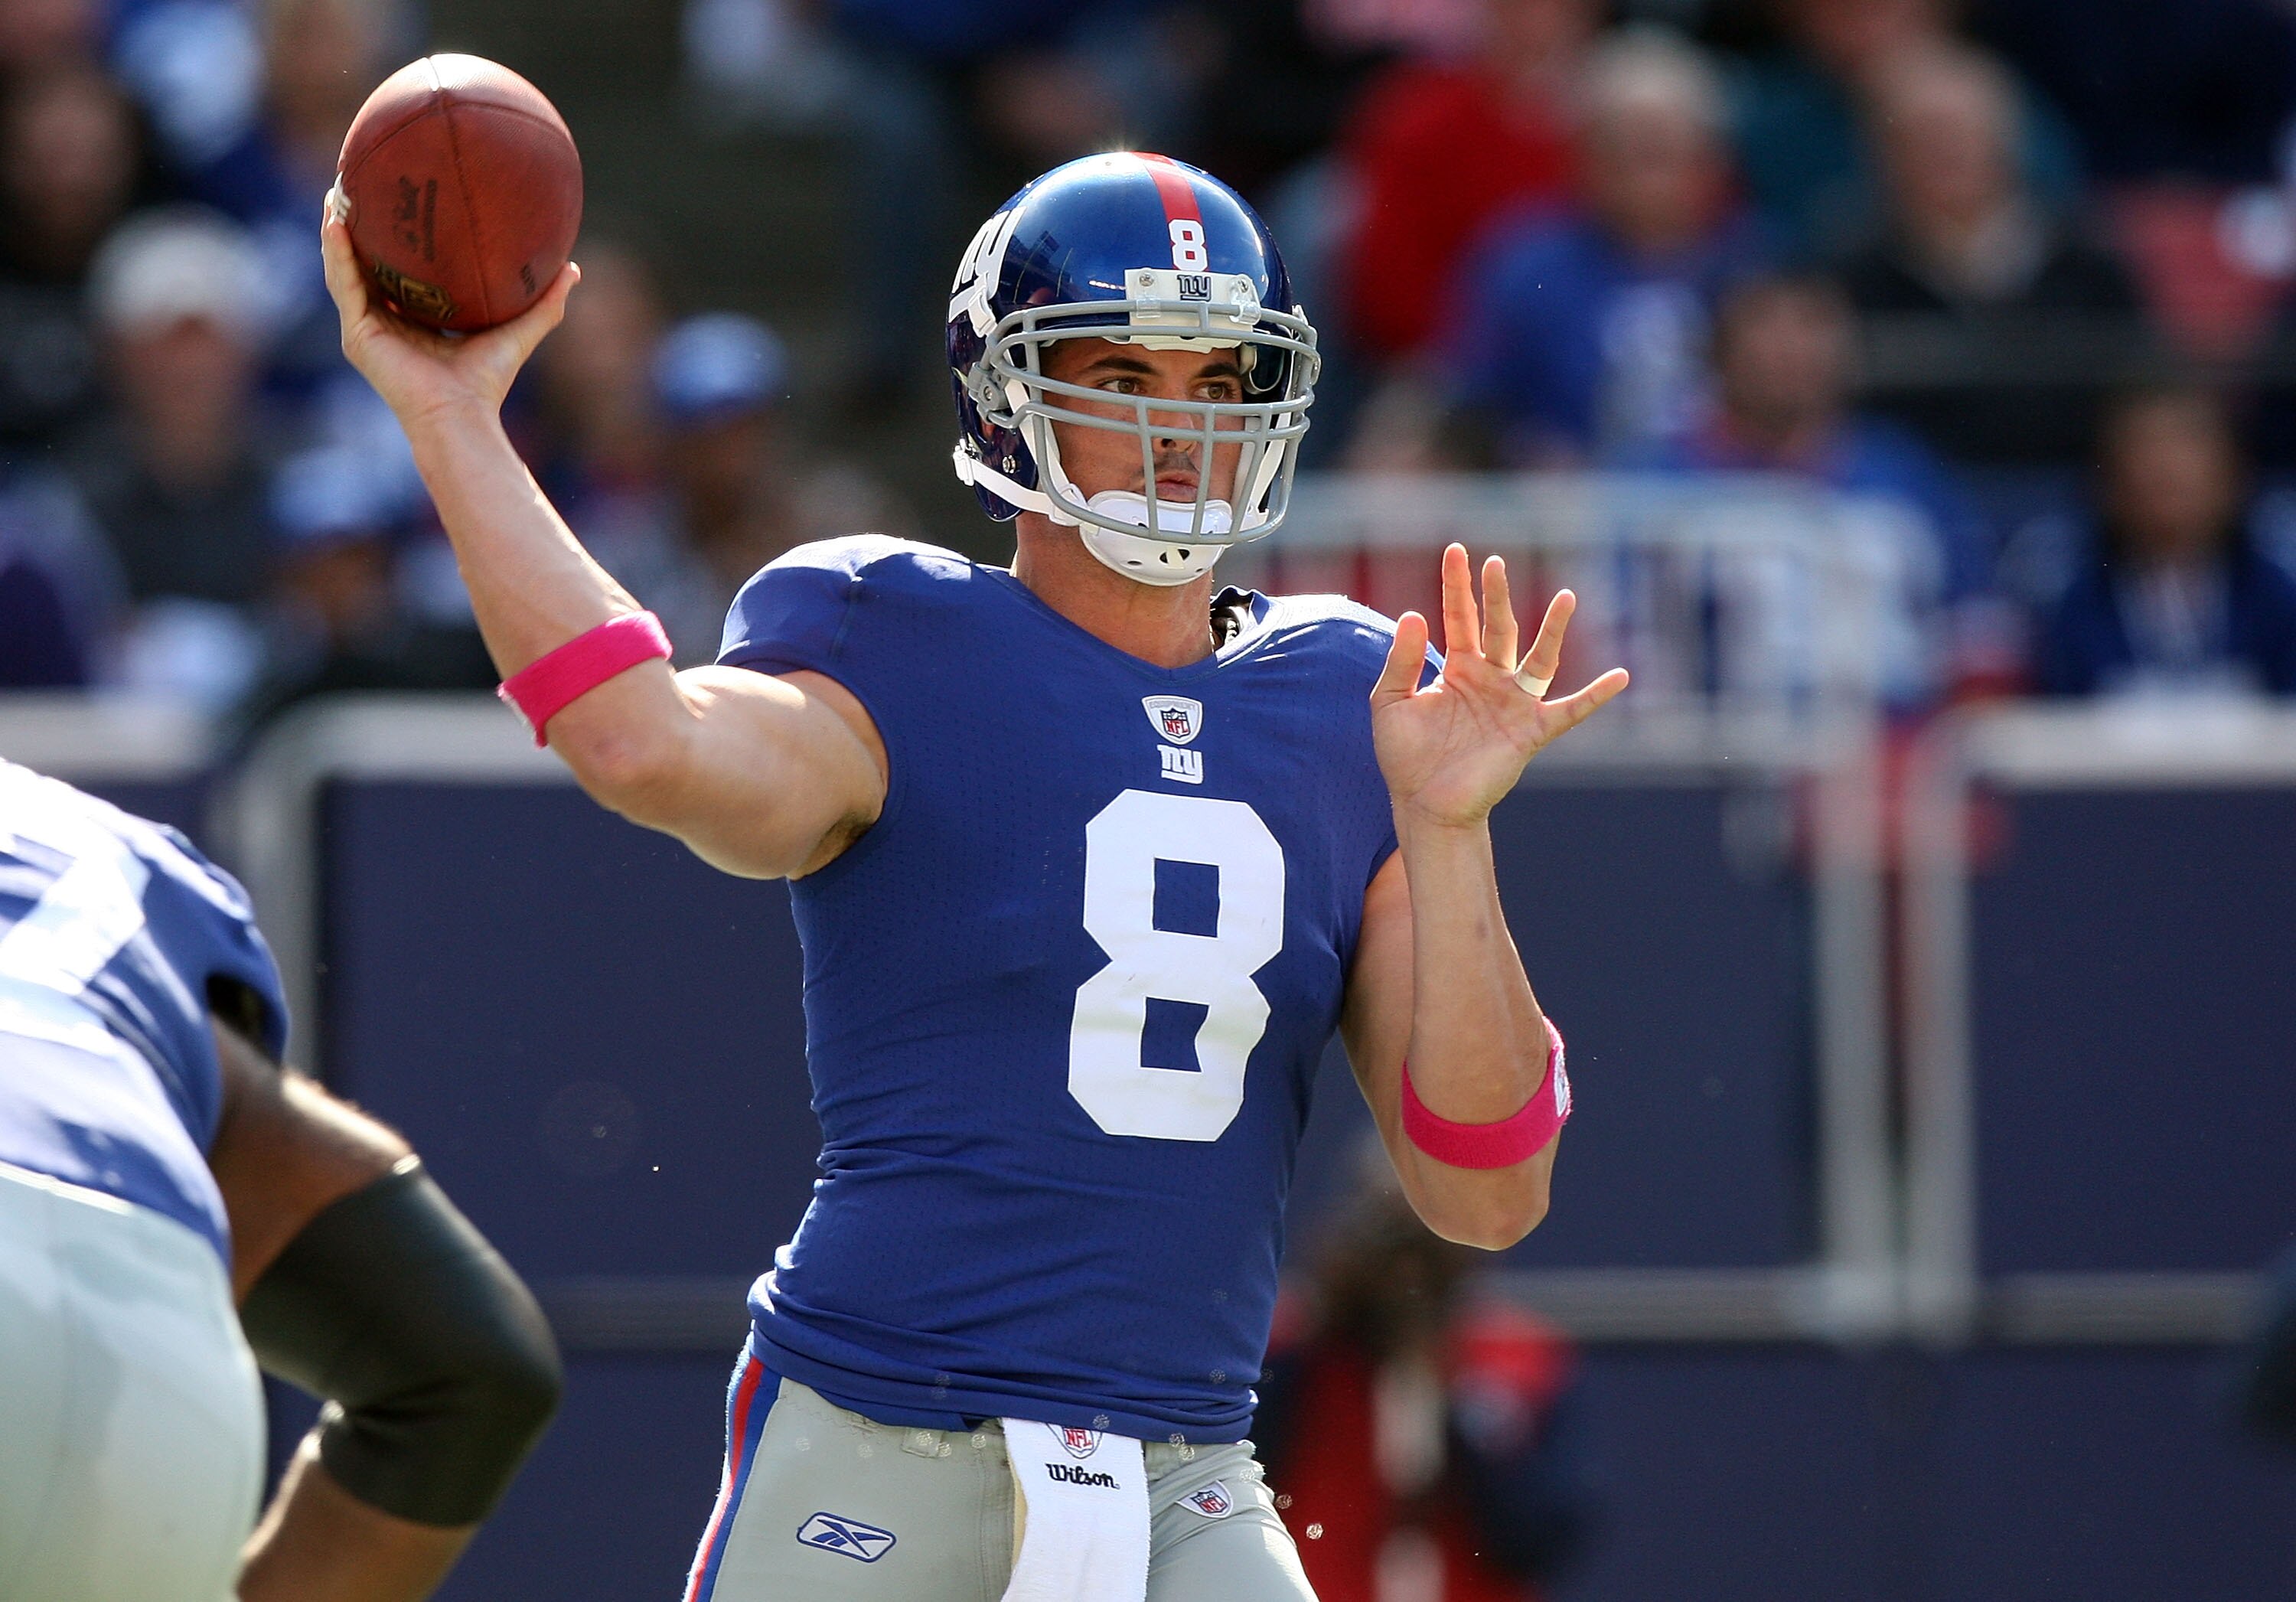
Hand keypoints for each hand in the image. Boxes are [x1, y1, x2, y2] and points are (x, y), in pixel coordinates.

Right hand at [320, 188, 578, 427]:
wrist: (463, 414)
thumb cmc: (489, 381)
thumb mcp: (520, 330)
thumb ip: (545, 302)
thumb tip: (572, 268)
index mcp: (414, 320)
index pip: (399, 271)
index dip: (395, 238)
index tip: (399, 199)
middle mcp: (385, 322)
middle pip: (363, 264)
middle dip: (357, 225)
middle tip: (357, 183)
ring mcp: (366, 329)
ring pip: (344, 269)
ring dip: (337, 229)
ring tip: (335, 191)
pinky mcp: (357, 335)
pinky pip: (343, 285)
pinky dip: (337, 253)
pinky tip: (336, 222)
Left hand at [1371, 544, 1628, 829]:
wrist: (1425, 805)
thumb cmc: (1405, 757)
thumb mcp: (1390, 702)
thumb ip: (1401, 661)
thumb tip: (1413, 613)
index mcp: (1457, 669)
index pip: (1459, 617)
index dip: (1457, 585)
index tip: (1455, 550)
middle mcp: (1490, 679)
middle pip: (1499, 628)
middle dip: (1497, 596)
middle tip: (1496, 562)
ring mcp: (1513, 704)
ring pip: (1539, 659)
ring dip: (1553, 630)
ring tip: (1566, 597)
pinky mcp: (1529, 732)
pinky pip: (1569, 711)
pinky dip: (1595, 696)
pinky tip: (1620, 676)